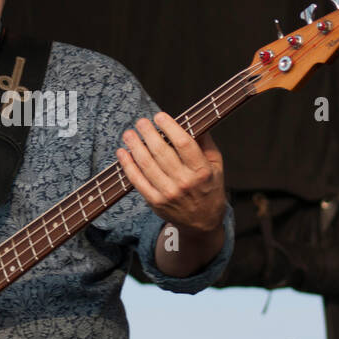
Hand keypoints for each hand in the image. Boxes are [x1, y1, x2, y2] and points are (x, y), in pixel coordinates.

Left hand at [115, 112, 226, 234]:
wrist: (203, 222)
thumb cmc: (209, 187)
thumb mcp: (216, 165)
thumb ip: (205, 142)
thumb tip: (193, 120)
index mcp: (201, 171)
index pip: (184, 144)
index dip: (169, 127)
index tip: (159, 116)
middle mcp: (185, 182)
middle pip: (161, 152)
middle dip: (148, 133)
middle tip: (141, 122)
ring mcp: (168, 193)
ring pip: (146, 164)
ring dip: (134, 146)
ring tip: (129, 134)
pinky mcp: (155, 202)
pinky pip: (137, 180)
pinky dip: (127, 165)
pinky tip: (122, 152)